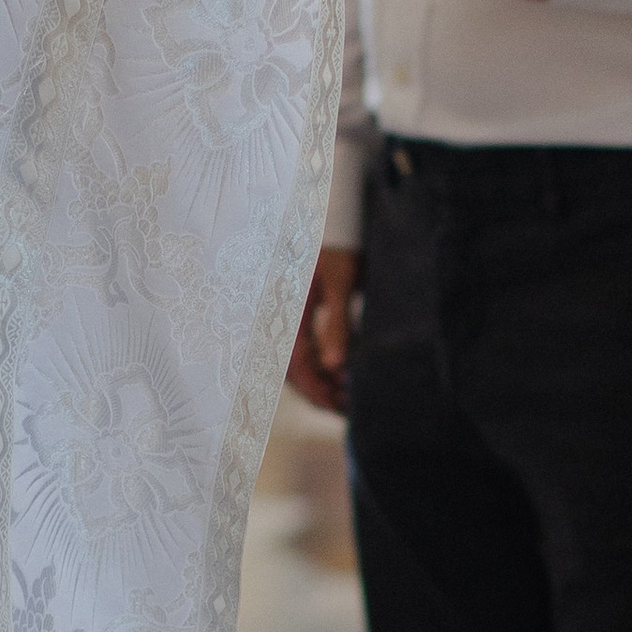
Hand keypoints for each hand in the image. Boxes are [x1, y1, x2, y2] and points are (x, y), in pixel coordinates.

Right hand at [286, 245, 361, 415]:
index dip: (317, 389)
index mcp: (289, 312)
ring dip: (320, 382)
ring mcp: (288, 320)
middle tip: (348, 407)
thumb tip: (333, 366)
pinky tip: (340, 373)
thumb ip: (336, 324)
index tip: (339, 405)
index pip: (297, 364)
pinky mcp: (297, 318)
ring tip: (348, 394)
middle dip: (319, 392)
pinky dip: (320, 367)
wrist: (332, 225)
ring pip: (297, 364)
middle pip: (293, 370)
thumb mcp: (341, 284)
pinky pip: (303, 351)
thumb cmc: (337, 249)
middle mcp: (283, 319)